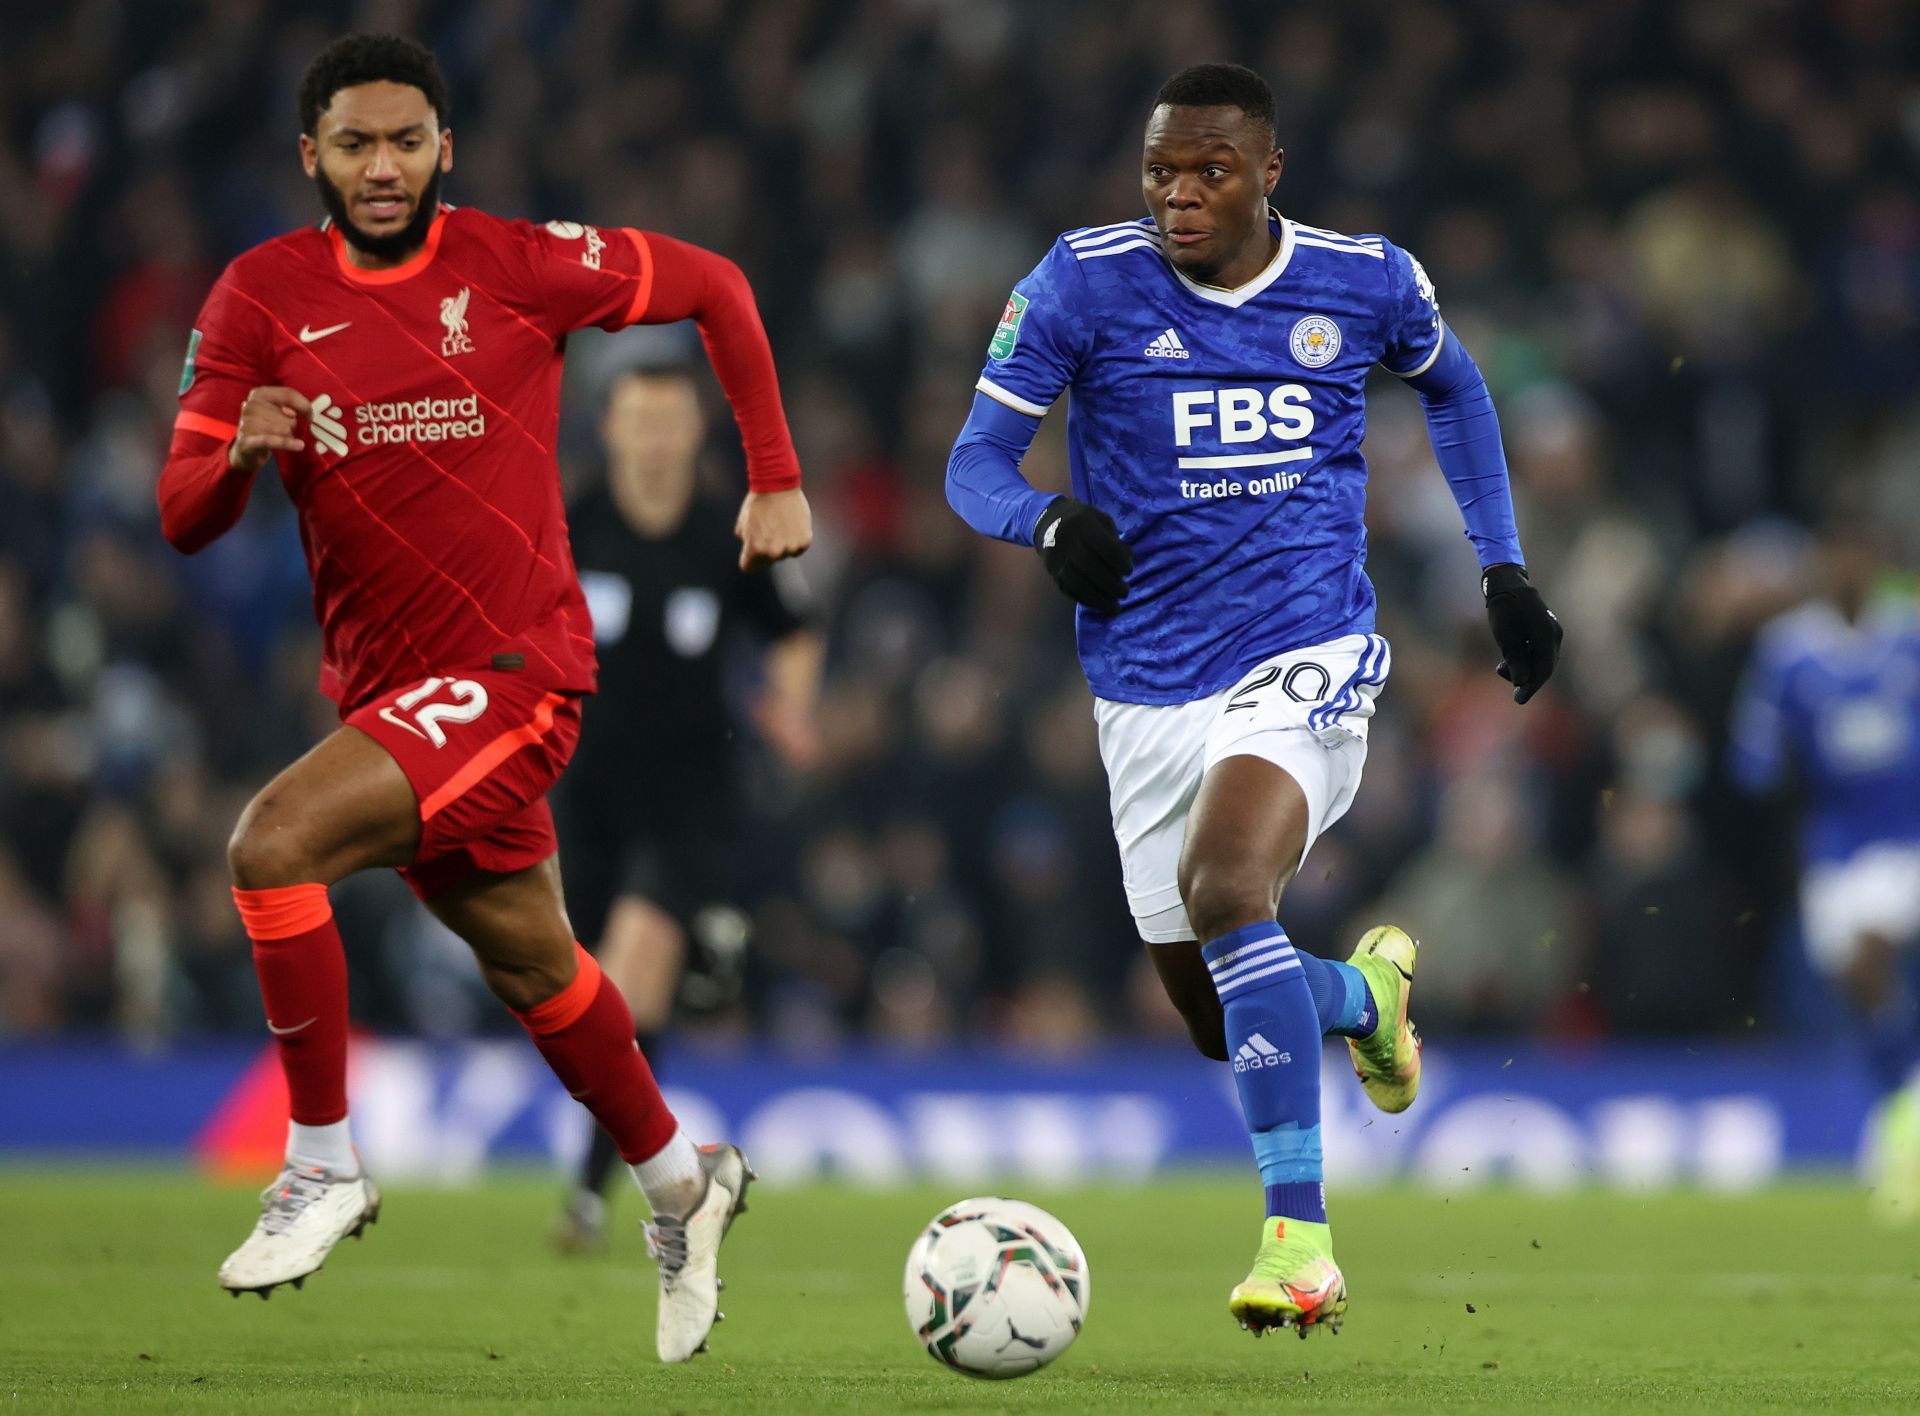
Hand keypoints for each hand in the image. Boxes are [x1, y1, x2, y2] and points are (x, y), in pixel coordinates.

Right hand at [227, 386, 312, 472]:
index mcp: (259, 393)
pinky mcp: (247, 442)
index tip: (310, 415)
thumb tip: (292, 413)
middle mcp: (250, 406)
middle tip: (283, 430)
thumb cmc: (268, 426)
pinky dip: (286, 443)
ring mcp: (246, 423)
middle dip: (292, 426)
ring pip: (284, 429)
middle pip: (289, 416)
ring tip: (279, 438)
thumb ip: (290, 405)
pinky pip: (271, 440)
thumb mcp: (279, 411)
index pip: (288, 394)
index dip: (303, 405)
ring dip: (287, 437)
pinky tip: (299, 445)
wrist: (247, 449)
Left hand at [735, 487, 811, 571]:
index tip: (751, 550)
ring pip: (785, 554)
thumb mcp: (742, 525)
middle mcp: (773, 552)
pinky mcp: (804, 542)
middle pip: (768, 560)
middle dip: (767, 549)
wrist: (777, 485)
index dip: (749, 558)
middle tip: (769, 529)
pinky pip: (798, 548)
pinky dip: (796, 539)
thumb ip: (747, 542)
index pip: (749, 567)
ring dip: (783, 544)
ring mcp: (790, 548)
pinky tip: (792, 524)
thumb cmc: (757, 503)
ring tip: (781, 524)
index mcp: (755, 549)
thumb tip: (753, 551)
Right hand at [1034, 496, 1132, 614]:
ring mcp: (1056, 558)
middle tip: (1125, 592)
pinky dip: (1086, 601)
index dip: (1119, 562)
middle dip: (1111, 584)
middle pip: (1090, 567)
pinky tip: (1099, 605)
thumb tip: (1127, 559)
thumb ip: (1115, 539)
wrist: (1047, 521)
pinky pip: (1068, 590)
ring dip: (1098, 599)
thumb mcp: (1100, 519)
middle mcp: (1067, 541)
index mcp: (1083, 524)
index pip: (1104, 547)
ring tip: (1115, 608)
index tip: (1129, 572)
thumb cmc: (1082, 520)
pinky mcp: (1052, 572)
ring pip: (1077, 583)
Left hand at [1482, 563, 1562, 704]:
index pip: (1543, 669)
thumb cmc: (1504, 609)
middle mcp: (1553, 634)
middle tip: (1514, 693)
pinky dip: (1525, 659)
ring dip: (1523, 669)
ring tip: (1501, 669)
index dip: (1531, 687)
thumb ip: (1516, 660)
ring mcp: (1549, 631)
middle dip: (1528, 680)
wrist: (1506, 583)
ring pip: (1540, 659)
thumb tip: (1522, 683)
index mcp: (1547, 636)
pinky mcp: (1542, 629)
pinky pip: (1537, 651)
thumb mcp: (1506, 637)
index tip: (1518, 700)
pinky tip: (1508, 662)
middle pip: (1544, 666)